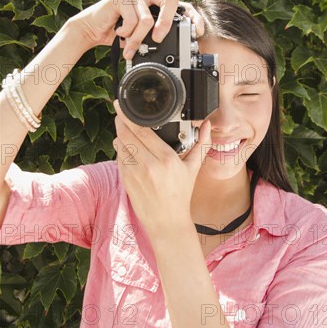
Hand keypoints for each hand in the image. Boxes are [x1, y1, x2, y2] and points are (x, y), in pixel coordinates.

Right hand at [68, 0, 204, 55]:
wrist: (91, 29)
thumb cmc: (119, 33)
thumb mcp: (142, 35)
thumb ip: (157, 35)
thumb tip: (178, 46)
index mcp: (156, 0)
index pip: (181, 4)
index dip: (193, 16)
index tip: (197, 31)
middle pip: (170, 0)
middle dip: (167, 23)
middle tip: (159, 39)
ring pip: (147, 19)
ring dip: (137, 39)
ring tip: (130, 47)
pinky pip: (132, 19)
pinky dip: (126, 32)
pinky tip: (118, 32)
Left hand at [113, 99, 210, 240]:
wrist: (167, 221)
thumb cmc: (181, 194)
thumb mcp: (194, 168)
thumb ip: (201, 143)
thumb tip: (207, 125)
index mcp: (166, 159)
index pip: (142, 131)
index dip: (129, 116)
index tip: (123, 106)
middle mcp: (148, 165)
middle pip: (126, 134)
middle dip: (121, 120)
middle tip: (119, 110)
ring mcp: (134, 173)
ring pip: (120, 145)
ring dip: (120, 134)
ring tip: (123, 126)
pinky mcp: (126, 180)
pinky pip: (118, 157)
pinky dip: (120, 148)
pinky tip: (124, 144)